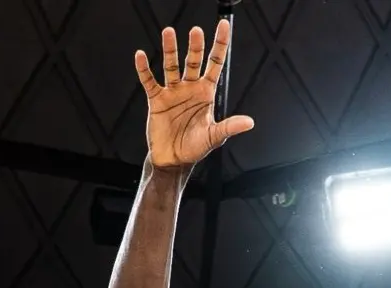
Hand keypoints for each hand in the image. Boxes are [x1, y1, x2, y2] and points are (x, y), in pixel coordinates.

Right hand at [135, 21, 253, 168]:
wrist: (173, 160)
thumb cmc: (195, 148)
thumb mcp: (214, 137)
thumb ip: (229, 127)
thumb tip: (250, 122)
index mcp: (206, 92)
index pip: (215, 63)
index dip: (220, 44)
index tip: (223, 25)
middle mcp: (190, 88)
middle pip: (193, 61)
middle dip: (195, 46)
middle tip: (196, 31)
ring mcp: (173, 92)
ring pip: (171, 66)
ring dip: (169, 50)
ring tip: (168, 32)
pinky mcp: (157, 100)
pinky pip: (150, 81)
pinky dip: (144, 69)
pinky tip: (141, 56)